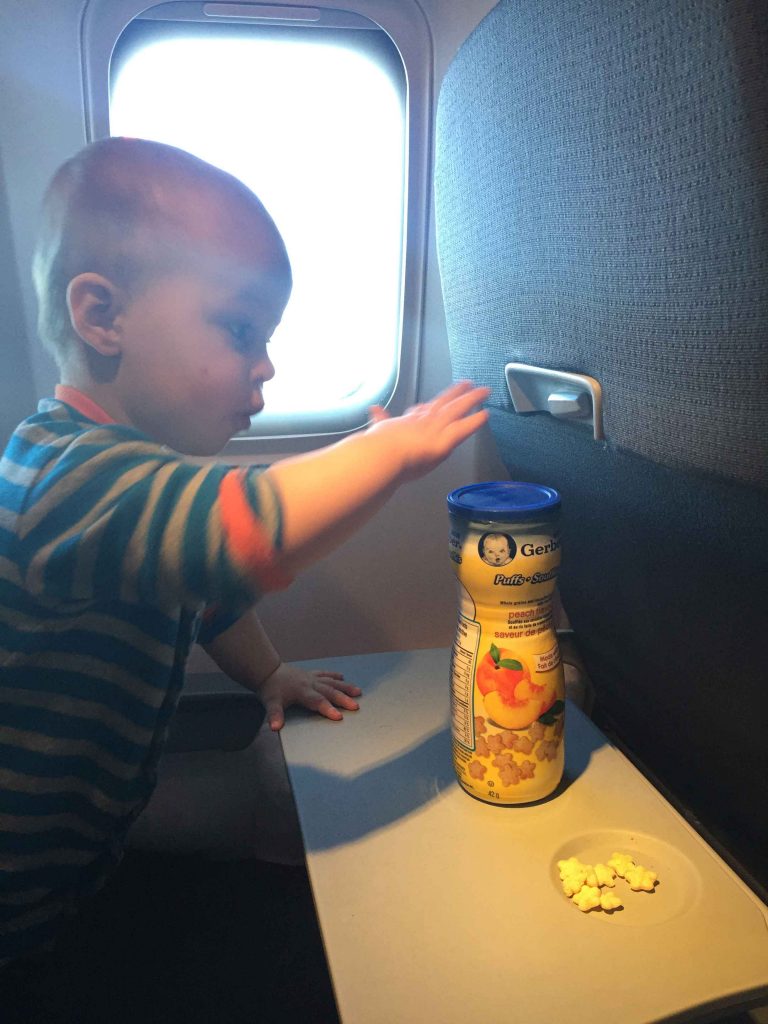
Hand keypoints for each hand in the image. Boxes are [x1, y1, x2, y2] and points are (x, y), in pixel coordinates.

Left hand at [257, 662, 361, 730]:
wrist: (267, 670)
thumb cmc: (271, 689)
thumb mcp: (270, 703)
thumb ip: (275, 715)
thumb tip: (275, 727)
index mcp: (302, 691)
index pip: (317, 702)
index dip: (328, 709)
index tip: (338, 716)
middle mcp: (310, 683)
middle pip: (329, 692)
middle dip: (343, 699)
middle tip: (355, 706)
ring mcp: (312, 678)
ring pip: (331, 682)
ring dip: (345, 687)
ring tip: (358, 692)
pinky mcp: (311, 674)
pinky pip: (325, 674)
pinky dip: (334, 676)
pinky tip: (342, 677)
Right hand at [368, 380, 489, 481]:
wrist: (381, 456)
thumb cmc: (377, 449)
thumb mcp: (376, 429)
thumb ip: (378, 419)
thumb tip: (373, 408)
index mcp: (407, 421)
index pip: (421, 411)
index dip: (429, 406)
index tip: (434, 403)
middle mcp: (423, 421)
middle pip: (443, 403)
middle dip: (455, 393)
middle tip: (467, 384)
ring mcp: (435, 429)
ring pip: (457, 410)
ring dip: (471, 399)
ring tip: (484, 391)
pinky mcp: (444, 441)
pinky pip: (464, 428)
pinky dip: (475, 421)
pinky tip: (486, 414)